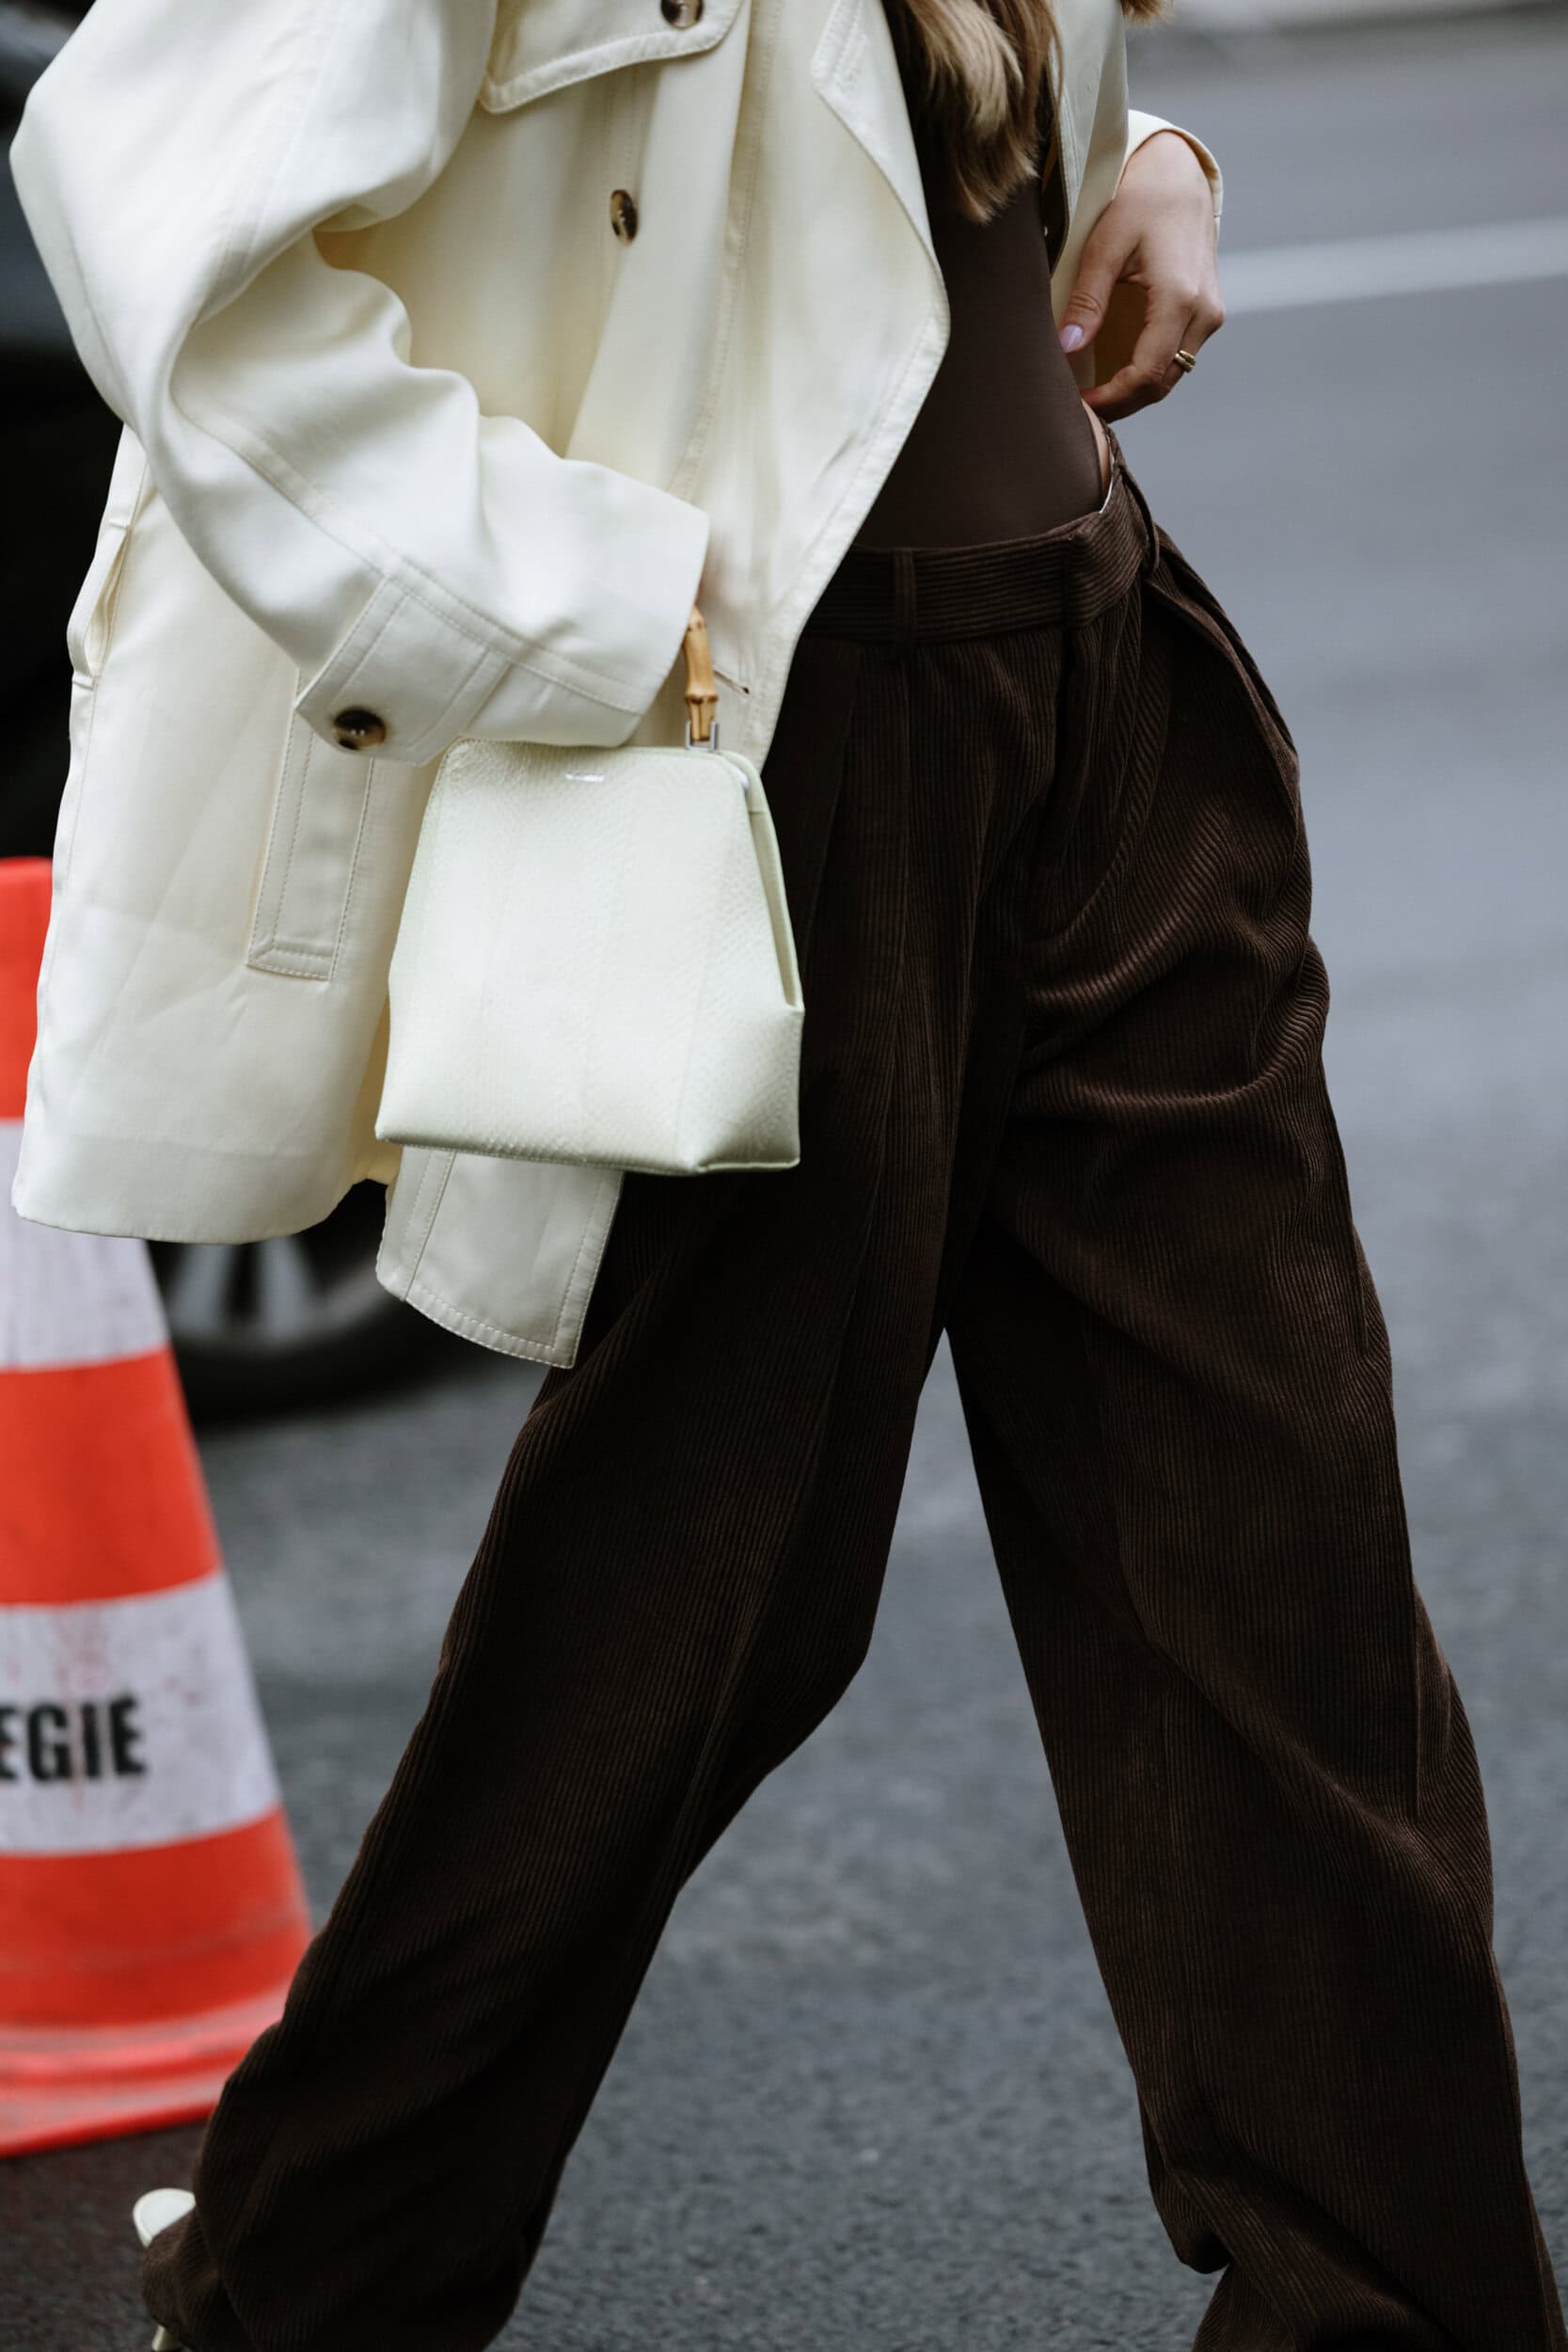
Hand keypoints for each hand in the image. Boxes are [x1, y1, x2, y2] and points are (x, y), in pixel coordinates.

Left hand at [1059, 130, 1223, 421]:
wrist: (1179, 174)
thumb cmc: (1139, 201)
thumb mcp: (1105, 246)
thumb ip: (1088, 300)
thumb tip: (1066, 348)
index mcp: (1181, 298)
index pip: (1146, 373)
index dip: (1111, 399)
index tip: (1077, 404)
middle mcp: (1204, 313)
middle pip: (1161, 383)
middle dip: (1120, 403)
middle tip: (1080, 410)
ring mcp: (1210, 314)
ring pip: (1171, 375)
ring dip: (1133, 392)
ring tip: (1093, 396)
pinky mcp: (1207, 313)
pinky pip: (1177, 357)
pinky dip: (1147, 373)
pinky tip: (1115, 375)